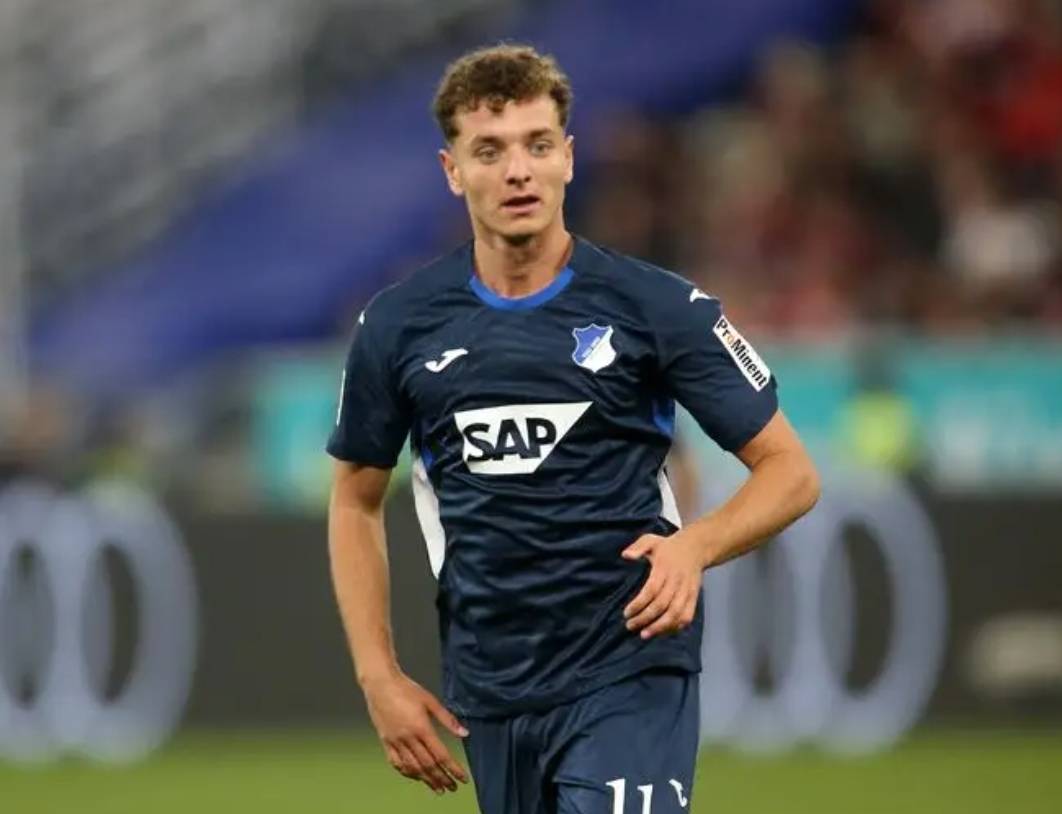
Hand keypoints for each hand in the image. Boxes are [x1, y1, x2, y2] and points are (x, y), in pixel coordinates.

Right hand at [362, 671, 469, 793]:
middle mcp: (408, 738)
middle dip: (442, 778)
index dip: (453, 768)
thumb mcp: (430, 701)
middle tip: (452, 787)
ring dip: (426, 780)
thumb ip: (448, 719)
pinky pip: (396, 763)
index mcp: (422, 728)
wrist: (381, 684)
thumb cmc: (407, 689)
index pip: (441, 754)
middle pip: (428, 765)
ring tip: (438, 788)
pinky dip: (407, 772)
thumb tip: (464, 733)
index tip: (463, 778)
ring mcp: (395, 742)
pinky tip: (416, 776)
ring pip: (412, 767)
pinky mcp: (385, 742)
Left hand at [621, 533, 703, 638]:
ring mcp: (687, 590)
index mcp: (664, 568)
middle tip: (630, 626)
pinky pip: (687, 615)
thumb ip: (637, 547)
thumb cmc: (668, 546)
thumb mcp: (651, 540)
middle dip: (645, 618)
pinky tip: (662, 631)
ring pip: (675, 613)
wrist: (696, 547)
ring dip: (660, 627)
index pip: (651, 590)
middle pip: (662, 605)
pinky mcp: (694, 597)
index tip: (626, 613)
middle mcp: (677, 581)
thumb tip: (625, 555)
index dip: (639, 604)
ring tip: (644, 634)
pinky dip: (676, 626)